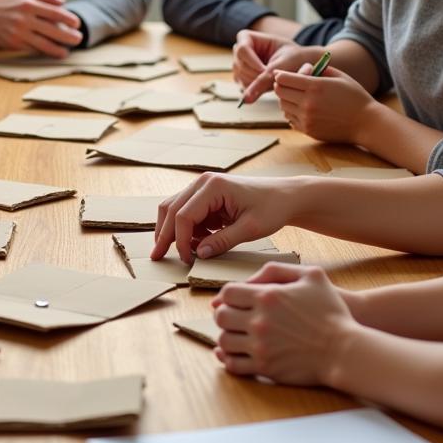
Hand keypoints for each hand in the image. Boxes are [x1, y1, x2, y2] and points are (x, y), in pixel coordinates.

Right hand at [0, 0, 82, 57]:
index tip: (77, 23)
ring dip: (58, 50)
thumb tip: (63, 2)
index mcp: (28, 3)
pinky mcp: (13, 44)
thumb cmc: (6, 2)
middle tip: (79, 39)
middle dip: (68, 37)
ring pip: (43, 44)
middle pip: (52, 30)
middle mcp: (23, 19)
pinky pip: (33, 50)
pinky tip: (52, 53)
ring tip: (67, 52)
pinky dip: (44, 52)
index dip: (68, 19)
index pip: (53, 12)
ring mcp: (18, 33)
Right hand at [152, 172, 294, 264]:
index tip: (187, 260)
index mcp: (213, 186)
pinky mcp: (205, 195)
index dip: (180, 240)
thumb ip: (223, 241)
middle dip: (164, 235)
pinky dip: (186, 228)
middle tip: (157, 257)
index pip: (184, 214)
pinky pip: (186, 211)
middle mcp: (202, 182)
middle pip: (171, 209)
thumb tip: (198, 254)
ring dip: (171, 230)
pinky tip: (197, 243)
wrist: (285, 196)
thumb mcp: (250, 229)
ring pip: (173, 208)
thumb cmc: (272, 208)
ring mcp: (202, 186)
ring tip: (173, 252)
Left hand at [211, 262, 355, 384]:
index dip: (227, 296)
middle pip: (221, 317)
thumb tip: (248, 282)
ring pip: (224, 341)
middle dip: (224, 315)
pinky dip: (228, 359)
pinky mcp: (265, 368)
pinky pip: (234, 365)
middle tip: (232, 318)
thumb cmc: (331, 310)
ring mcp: (261, 346)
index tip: (233, 301)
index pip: (227, 293)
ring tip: (235, 335)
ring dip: (225, 337)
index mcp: (267, 297)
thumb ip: (277, 270)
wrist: (345, 349)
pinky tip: (234, 354)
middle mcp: (259, 321)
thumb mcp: (312, 276)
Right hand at [235, 32, 323, 104]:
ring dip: (258, 84)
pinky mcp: (241, 78)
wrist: (300, 64)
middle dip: (257, 76)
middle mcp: (239, 50)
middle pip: (240, 66)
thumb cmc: (294, 58)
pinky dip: (257, 90)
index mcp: (246, 37)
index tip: (267, 70)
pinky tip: (269, 85)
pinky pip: (243, 88)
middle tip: (275, 78)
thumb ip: (264, 80)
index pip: (242, 50)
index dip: (253, 63)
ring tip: (274, 80)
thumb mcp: (281, 66)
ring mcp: (238, 65)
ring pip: (240, 79)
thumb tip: (245, 100)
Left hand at [273, 63, 376, 142]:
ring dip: (286, 100)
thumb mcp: (340, 76)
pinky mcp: (308, 130)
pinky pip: (290, 119)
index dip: (281, 74)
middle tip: (290, 84)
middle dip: (282, 86)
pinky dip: (292, 113)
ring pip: (282, 106)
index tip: (283, 74)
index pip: (283, 79)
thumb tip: (303, 67)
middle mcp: (308, 103)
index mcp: (315, 87)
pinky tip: (303, 109)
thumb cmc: (355, 97)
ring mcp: (307, 118)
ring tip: (298, 96)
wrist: (366, 123)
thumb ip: (320, 68)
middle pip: (279, 92)